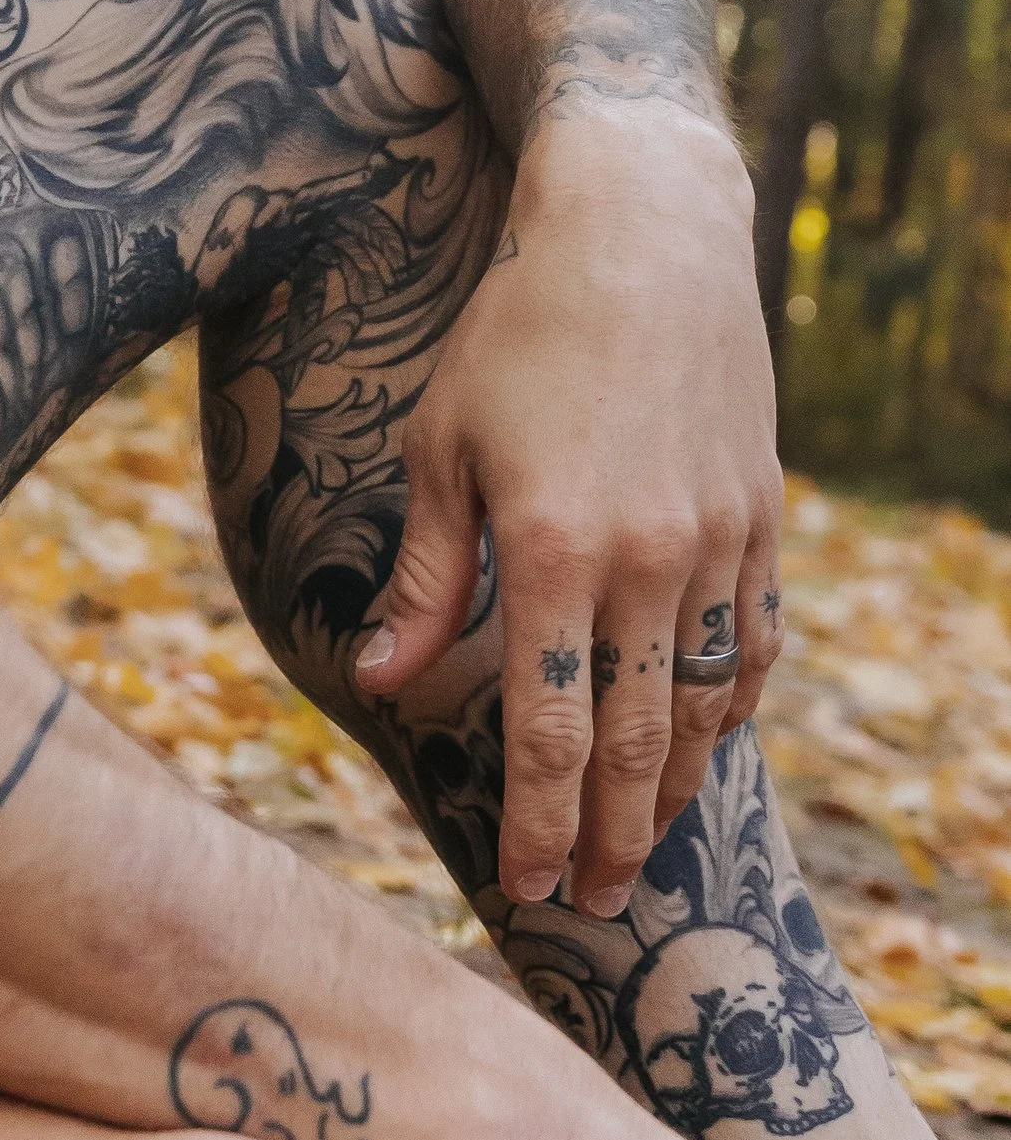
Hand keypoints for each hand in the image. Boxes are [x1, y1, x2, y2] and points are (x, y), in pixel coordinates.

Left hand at [352, 102, 782, 912]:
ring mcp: (717, 544)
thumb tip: (380, 681)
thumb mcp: (442, 445)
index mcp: (554, 550)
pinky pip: (752, 645)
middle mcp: (647, 562)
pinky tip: (703, 746)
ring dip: (669, 790)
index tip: (519, 882)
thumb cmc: (515, 334)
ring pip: (703, 706)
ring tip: (636, 849)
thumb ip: (423, 576)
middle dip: (602, 832)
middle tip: (583, 902)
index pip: (543, 724)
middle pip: (630, 739)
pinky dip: (730, 710)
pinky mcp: (759, 519)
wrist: (639, 237)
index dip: (531, 815)